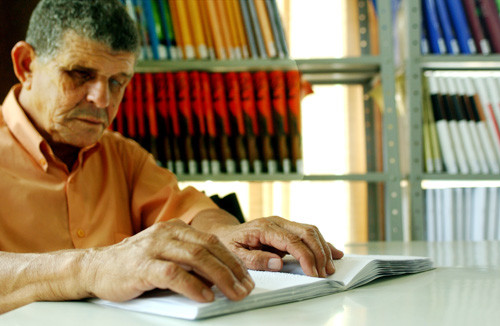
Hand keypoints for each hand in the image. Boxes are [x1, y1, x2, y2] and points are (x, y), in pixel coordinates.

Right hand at [81, 220, 253, 302]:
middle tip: (245, 287)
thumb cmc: (132, 264)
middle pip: (208, 248)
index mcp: (175, 228)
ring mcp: (153, 247)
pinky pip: (174, 274)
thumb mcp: (164, 254)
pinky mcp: (142, 266)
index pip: (212, 241)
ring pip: (196, 258)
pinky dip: (193, 286)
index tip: (245, 276)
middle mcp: (166, 233)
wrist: (94, 267)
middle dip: (231, 269)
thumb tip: (219, 277)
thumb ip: (188, 260)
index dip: (232, 259)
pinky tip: (205, 296)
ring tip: (232, 293)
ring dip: (219, 277)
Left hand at [215, 216, 343, 277]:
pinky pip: (308, 233)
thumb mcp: (236, 254)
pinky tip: (334, 252)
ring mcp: (283, 223)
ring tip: (329, 268)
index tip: (313, 273)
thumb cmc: (229, 243)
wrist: (225, 232)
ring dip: (323, 249)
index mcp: (264, 227)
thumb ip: (255, 259)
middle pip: (306, 233)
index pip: (292, 241)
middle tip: (325, 273)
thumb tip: (277, 263)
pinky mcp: (287, 228)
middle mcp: (277, 221)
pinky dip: (322, 243)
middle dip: (319, 253)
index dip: (305, 257)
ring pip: (311, 231)